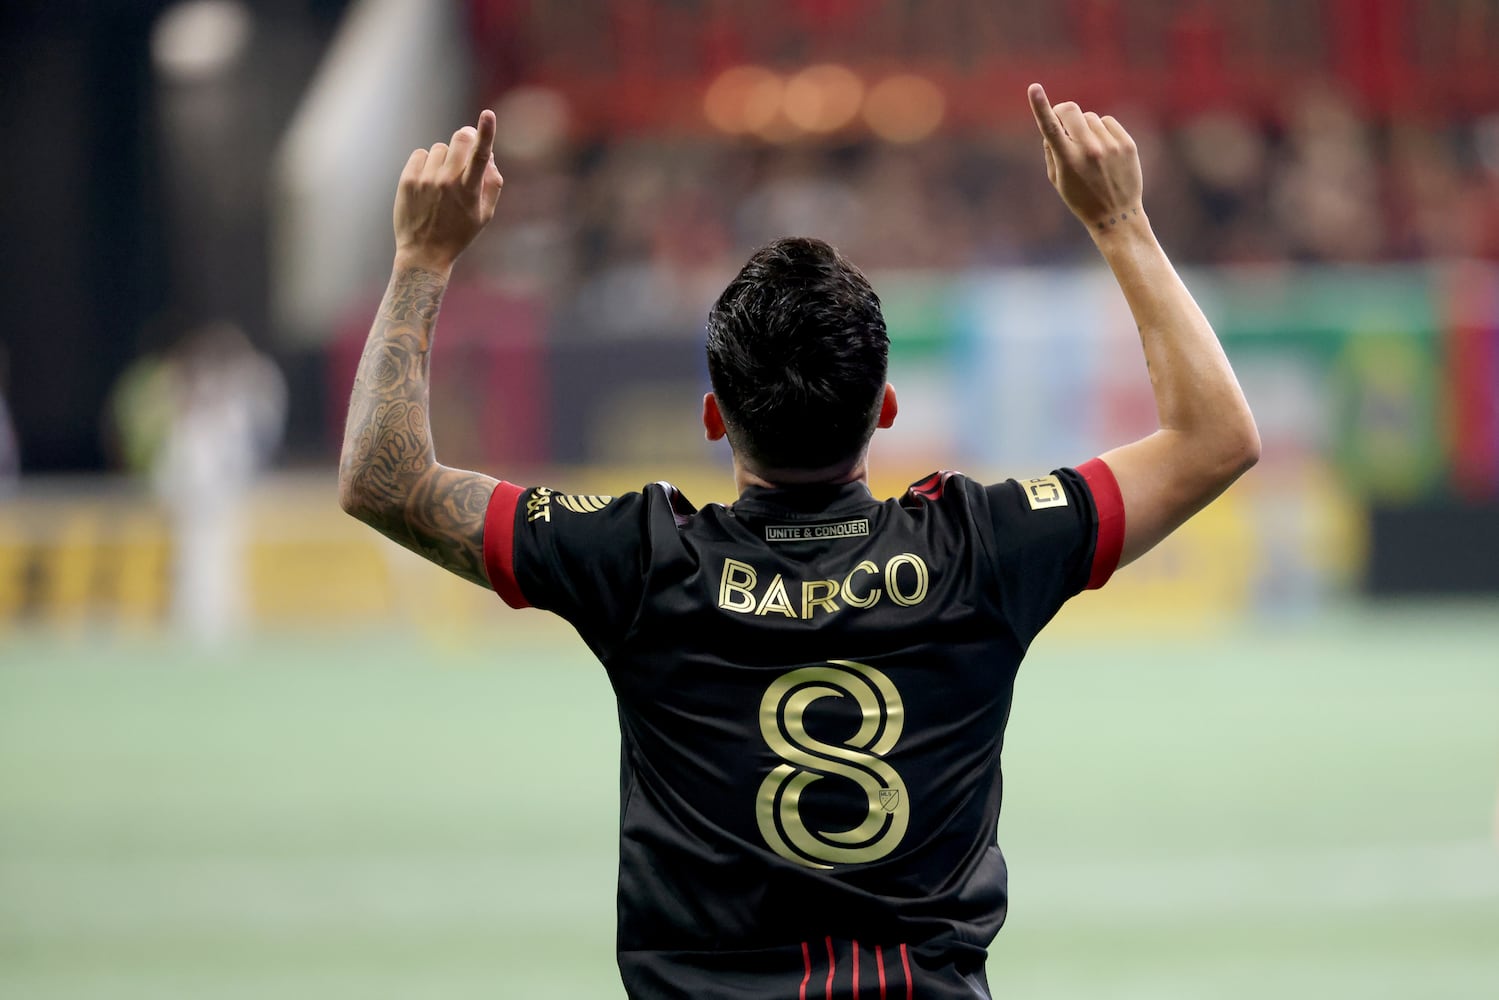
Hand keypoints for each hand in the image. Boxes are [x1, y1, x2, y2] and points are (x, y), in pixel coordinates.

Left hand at [393, 110, 503, 271]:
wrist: (424, 253)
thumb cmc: (459, 234)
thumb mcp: (485, 215)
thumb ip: (492, 183)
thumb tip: (489, 155)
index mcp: (469, 191)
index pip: (480, 155)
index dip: (486, 132)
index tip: (488, 114)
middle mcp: (446, 182)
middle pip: (459, 139)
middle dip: (466, 139)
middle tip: (466, 150)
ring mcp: (425, 179)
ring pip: (440, 148)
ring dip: (445, 158)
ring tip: (442, 182)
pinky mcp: (408, 179)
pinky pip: (421, 154)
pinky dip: (426, 163)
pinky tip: (428, 182)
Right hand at [1027, 83, 1142, 233]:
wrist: (1117, 215)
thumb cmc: (1081, 199)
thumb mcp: (1058, 180)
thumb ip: (1051, 151)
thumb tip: (1054, 127)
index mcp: (1068, 161)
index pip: (1050, 128)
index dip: (1040, 106)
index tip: (1034, 88)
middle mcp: (1089, 150)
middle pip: (1072, 111)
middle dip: (1064, 112)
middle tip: (1063, 122)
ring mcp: (1110, 146)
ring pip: (1090, 118)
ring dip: (1085, 127)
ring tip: (1090, 151)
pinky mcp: (1127, 144)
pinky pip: (1108, 122)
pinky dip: (1102, 130)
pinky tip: (1104, 149)